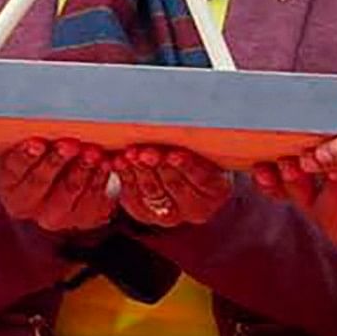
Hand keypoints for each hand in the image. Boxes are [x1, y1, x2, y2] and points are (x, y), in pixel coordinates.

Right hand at [0, 139, 118, 233]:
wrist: (60, 180)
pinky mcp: (83, 216)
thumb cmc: (41, 155)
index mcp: (10, 184)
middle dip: (56, 161)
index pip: (14, 169)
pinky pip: (93, 199)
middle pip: (41, 181)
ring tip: (93, 153)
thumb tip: (42, 115)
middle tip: (69, 145)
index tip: (36, 143)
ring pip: (69, 190)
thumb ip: (33, 136)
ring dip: (82, 169)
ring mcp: (56, 214)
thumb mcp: (29, 145)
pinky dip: (100, 179)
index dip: (25, 157)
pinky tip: (105, 163)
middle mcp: (29, 205)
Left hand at [111, 146, 232, 229]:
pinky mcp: (144, 212)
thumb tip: (183, 122)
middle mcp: (194, 208)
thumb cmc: (197, 150)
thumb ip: (198, 138)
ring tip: (132, 154)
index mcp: (216, 190)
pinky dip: (125, 175)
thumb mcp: (204, 145)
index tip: (175, 154)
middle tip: (148, 152)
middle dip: (160, 165)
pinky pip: (132, 194)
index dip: (188, 166)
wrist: (180, 169)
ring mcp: (168, 213)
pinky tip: (120, 162)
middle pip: (175, 184)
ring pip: (152, 190)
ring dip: (140, 169)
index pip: (203, 178)